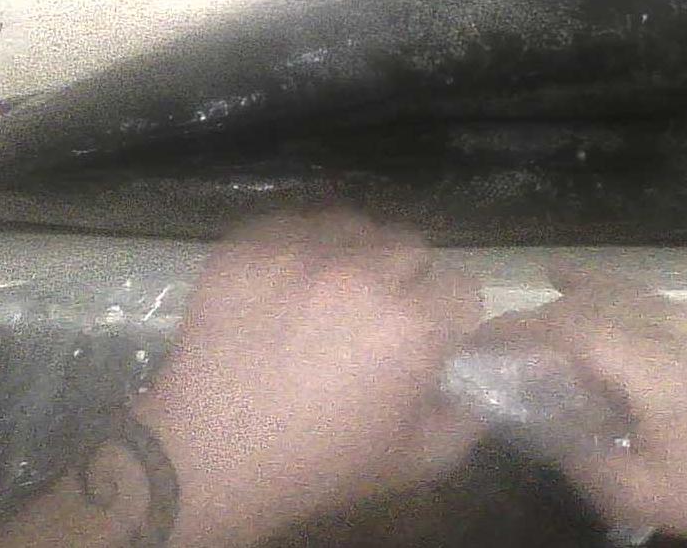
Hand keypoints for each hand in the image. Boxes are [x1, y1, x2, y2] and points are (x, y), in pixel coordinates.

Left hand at [134, 211, 483, 546]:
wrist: (205, 457)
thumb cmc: (316, 464)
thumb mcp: (413, 460)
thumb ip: (466, 416)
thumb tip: (480, 381)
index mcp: (412, 324)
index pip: (462, 286)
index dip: (448, 318)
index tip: (426, 340)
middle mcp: (362, 272)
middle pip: (411, 248)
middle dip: (404, 282)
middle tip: (373, 321)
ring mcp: (300, 251)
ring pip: (355, 226)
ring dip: (354, 256)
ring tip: (327, 298)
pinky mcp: (250, 243)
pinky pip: (296, 222)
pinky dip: (300, 248)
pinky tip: (286, 287)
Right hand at [494, 266, 686, 547]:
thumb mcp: (639, 492)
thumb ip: (581, 458)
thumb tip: (542, 431)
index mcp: (649, 360)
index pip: (567, 325)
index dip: (516, 329)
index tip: (477, 341)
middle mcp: (668, 324)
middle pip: (587, 301)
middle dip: (536, 316)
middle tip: (497, 342)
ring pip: (617, 289)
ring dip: (570, 296)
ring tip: (531, 302)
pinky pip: (643, 294)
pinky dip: (606, 289)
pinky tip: (585, 287)